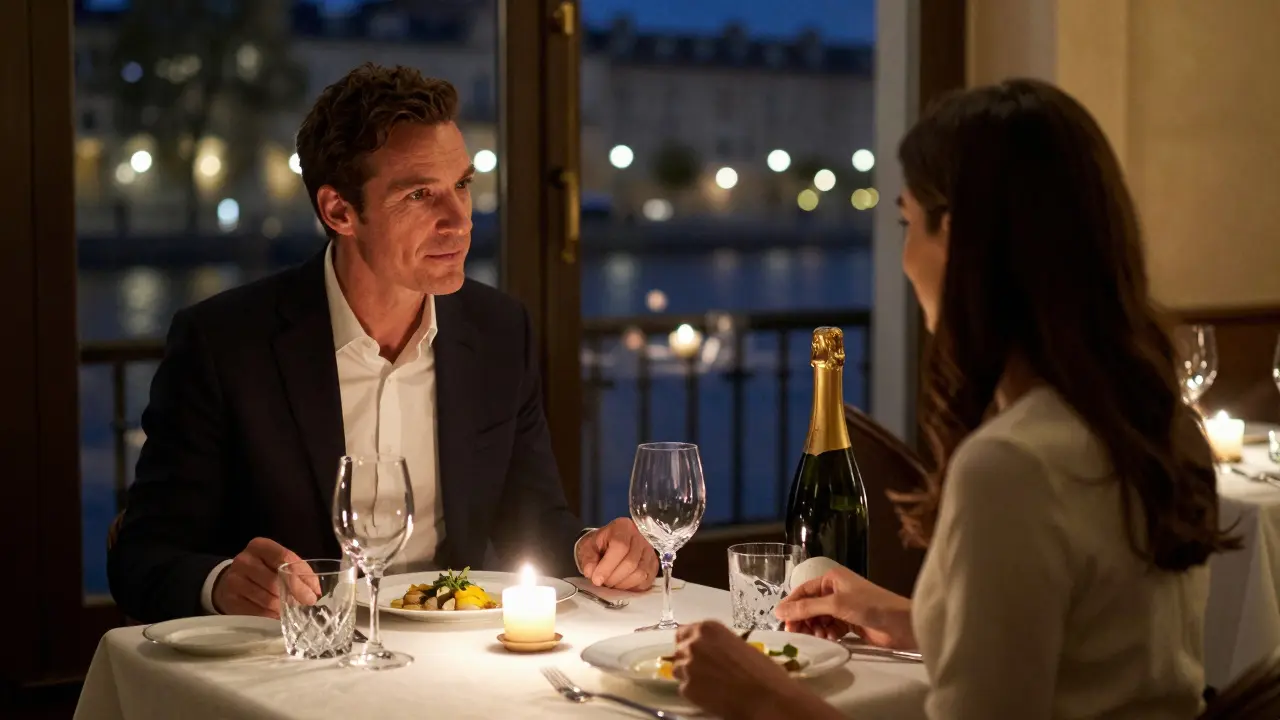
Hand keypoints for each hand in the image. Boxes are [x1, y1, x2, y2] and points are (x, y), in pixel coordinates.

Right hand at [211, 537, 320, 617]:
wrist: (232, 580)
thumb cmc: (264, 570)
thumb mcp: (280, 563)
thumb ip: (299, 572)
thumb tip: (315, 592)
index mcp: (260, 546)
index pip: (284, 558)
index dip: (299, 578)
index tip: (312, 596)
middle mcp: (244, 560)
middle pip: (274, 581)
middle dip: (293, 596)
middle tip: (303, 606)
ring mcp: (234, 580)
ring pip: (266, 599)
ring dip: (282, 608)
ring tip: (290, 611)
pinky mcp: (230, 599)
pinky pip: (256, 612)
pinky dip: (270, 616)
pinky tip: (276, 616)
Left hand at [576, 518, 658, 589]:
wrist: (611, 543)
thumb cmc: (601, 545)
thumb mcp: (589, 547)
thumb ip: (588, 559)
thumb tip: (591, 572)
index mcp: (622, 527)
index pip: (620, 547)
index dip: (607, 566)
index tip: (596, 579)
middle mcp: (640, 537)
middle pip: (631, 562)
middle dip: (614, 578)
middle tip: (603, 582)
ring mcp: (650, 551)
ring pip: (640, 573)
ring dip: (623, 584)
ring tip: (612, 583)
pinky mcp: (654, 564)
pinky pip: (647, 581)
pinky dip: (633, 587)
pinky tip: (623, 584)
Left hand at [673, 621, 828, 719]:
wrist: (767, 699)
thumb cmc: (763, 671)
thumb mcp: (740, 645)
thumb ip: (718, 643)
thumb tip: (711, 650)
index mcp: (708, 629)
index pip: (683, 632)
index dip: (690, 642)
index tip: (696, 649)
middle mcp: (694, 644)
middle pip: (680, 650)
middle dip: (690, 658)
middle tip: (706, 669)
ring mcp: (688, 667)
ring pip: (678, 669)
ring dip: (690, 674)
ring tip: (710, 683)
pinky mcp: (687, 689)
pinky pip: (684, 688)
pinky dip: (694, 691)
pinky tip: (712, 694)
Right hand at [774, 566, 914, 648]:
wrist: (900, 624)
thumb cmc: (869, 606)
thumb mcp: (835, 605)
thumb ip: (806, 608)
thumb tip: (778, 611)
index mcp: (831, 579)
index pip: (803, 590)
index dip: (791, 605)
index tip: (780, 621)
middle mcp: (835, 590)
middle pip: (810, 606)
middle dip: (803, 619)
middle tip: (795, 635)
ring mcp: (843, 607)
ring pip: (819, 618)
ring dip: (815, 628)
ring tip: (817, 637)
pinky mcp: (849, 622)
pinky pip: (830, 627)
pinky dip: (827, 634)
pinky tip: (829, 639)